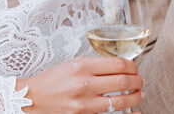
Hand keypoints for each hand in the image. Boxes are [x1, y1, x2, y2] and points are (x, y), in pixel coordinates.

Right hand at [17, 57, 142, 113]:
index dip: (132, 66)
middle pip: (123, 81)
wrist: (32, 98)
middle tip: (140, 80)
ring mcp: (84, 103)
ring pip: (120, 101)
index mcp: (82, 66)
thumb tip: (119, 66)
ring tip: (139, 94)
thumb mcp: (73, 64)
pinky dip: (123, 111)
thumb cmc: (52, 80)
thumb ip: (95, 65)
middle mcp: (84, 84)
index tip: (134, 67)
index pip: (118, 64)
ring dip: (135, 97)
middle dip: (137, 80)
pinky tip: (130, 110)